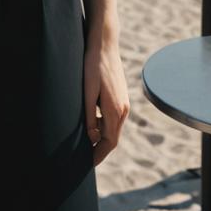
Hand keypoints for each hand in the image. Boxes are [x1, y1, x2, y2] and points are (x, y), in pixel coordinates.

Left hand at [84, 34, 129, 165]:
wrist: (104, 45)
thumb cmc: (92, 67)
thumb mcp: (87, 92)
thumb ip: (89, 116)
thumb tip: (92, 137)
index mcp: (115, 110)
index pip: (109, 142)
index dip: (99, 155)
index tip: (88, 164)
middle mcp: (123, 110)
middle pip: (113, 139)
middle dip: (101, 150)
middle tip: (86, 159)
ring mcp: (124, 103)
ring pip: (115, 129)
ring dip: (103, 138)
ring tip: (87, 144)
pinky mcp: (121, 97)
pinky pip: (115, 119)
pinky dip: (105, 127)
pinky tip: (93, 125)